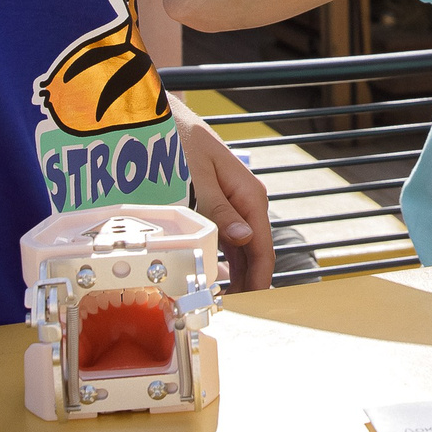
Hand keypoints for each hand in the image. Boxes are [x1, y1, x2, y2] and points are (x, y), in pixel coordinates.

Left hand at [177, 108, 272, 289]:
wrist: (168, 116)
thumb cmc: (182, 140)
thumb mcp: (198, 175)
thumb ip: (219, 209)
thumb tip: (244, 239)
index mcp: (250, 195)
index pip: (262, 247)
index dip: (260, 279)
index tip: (254, 306)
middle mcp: (248, 201)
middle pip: (255, 252)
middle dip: (250, 283)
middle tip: (237, 314)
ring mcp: (235, 203)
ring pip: (243, 248)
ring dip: (238, 274)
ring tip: (226, 302)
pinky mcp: (221, 204)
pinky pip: (229, 238)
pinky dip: (226, 259)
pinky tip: (217, 277)